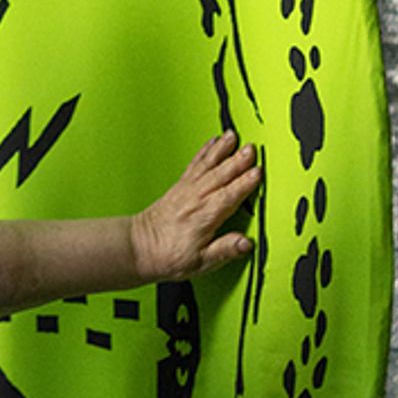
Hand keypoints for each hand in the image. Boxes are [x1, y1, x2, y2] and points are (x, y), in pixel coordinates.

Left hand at [130, 130, 260, 281]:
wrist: (139, 248)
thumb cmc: (169, 257)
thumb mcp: (201, 262)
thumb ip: (225, 250)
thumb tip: (246, 243)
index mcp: (205, 217)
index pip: (230, 196)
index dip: (245, 183)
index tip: (258, 172)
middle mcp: (196, 199)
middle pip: (221, 176)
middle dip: (237, 161)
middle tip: (251, 148)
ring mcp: (186, 190)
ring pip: (208, 166)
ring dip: (221, 150)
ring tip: (233, 136)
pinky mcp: (179, 187)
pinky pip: (195, 165)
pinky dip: (204, 152)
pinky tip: (213, 142)